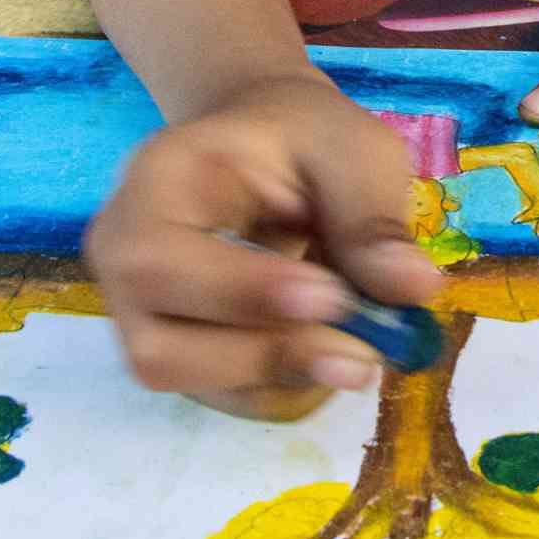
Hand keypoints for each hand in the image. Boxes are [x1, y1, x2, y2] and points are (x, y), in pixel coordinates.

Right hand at [84, 71, 443, 420]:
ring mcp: (139, 314)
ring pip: (190, 386)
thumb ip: (372, 215)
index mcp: (156, 183)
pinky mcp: (176, 351)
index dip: (239, 294)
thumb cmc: (303, 138)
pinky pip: (224, 400)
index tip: (331, 297)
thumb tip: (413, 288)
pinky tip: (333, 351)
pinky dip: (285, 389)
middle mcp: (124, 257)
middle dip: (265, 357)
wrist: (265, 145)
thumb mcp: (351, 148)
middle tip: (362, 352)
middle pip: (158, 348)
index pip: (160, 259)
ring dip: (282, 379)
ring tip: (361, 348)